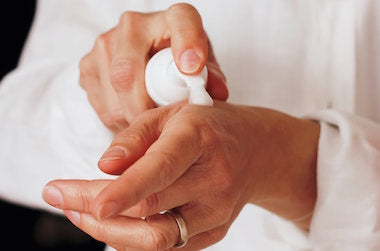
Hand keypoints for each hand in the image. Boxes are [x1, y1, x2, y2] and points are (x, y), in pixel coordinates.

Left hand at [43, 101, 319, 249]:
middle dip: (95, 210)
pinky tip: (114, 222)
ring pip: (157, 239)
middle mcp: (212, 179)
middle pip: (150, 210)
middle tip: (61, 197)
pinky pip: (169, 247)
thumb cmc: (209, 127)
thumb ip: (135, 138)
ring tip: (79, 212)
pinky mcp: (214, 232)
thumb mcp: (171, 114)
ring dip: (110, 232)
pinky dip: (133, 238)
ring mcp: (216, 211)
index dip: (125, 190)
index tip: (92, 204)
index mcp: (198, 139)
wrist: (257, 150)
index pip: (161, 169)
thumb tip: (104, 166)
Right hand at [79, 3, 227, 132]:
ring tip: (149, 121)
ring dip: (132, 118)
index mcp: (173, 18)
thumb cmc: (180, 62)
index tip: (192, 68)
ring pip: (113, 94)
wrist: (149, 57)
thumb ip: (211, 78)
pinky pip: (101, 104)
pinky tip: (134, 116)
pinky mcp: (88, 66)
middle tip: (160, 127)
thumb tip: (216, 93)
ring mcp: (105, 44)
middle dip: (145, 109)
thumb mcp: (203, 67)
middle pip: (129, 73)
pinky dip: (119, 119)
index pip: (181, 23)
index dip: (187, 44)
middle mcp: (133, 25)